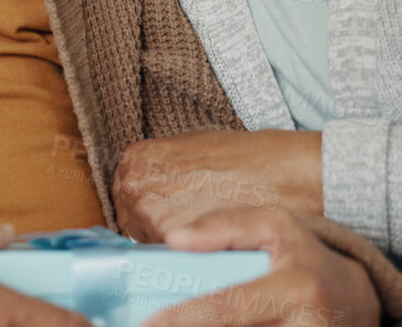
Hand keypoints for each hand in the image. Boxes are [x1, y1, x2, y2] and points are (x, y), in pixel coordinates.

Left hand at [113, 130, 321, 242]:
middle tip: (183, 223)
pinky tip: (204, 242)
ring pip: (146, 239)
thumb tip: (151, 189)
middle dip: (151, 224)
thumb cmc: (241, 159)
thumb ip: (161, 169)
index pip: (126, 193)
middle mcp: (136, 184)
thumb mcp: (191, 147)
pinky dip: (182, 252)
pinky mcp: (171, 238)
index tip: (162, 211)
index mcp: (137, 159)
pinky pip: (166, 254)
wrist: (276, 174)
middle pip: (131, 217)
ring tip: (197, 232)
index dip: (146, 204)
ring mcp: (149, 213)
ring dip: (166, 240)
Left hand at [143, 207, 378, 326]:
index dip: (182, 319)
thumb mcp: (276, 228)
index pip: (225, 308)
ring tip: (183, 321)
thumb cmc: (308, 260)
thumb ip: (226, 226)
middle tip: (152, 325)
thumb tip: (174, 239)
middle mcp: (305, 326)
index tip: (149, 322)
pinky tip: (227, 325)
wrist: (360, 303)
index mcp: (296, 288)